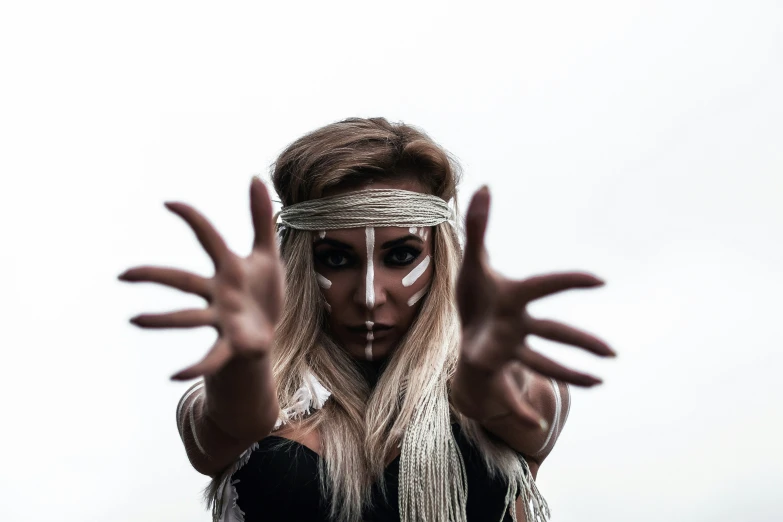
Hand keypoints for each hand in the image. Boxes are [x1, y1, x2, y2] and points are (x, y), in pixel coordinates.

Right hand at [119, 178, 283, 380]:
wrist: (269, 329)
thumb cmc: (262, 290)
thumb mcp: (267, 254)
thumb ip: (261, 218)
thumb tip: (254, 177)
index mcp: (229, 268)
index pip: (209, 238)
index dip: (193, 220)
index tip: (169, 203)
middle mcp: (218, 292)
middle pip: (183, 281)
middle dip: (154, 275)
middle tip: (122, 274)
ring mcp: (222, 318)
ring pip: (188, 318)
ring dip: (162, 320)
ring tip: (133, 320)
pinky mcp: (232, 343)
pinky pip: (212, 356)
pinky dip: (196, 366)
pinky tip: (175, 377)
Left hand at [454, 186, 614, 423]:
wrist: (469, 323)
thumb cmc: (477, 291)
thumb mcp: (472, 260)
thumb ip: (478, 225)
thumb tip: (484, 185)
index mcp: (514, 297)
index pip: (543, 286)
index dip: (569, 280)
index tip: (601, 279)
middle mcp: (518, 325)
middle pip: (554, 332)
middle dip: (581, 341)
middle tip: (612, 352)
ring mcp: (511, 348)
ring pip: (543, 363)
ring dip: (569, 375)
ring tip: (600, 384)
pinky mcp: (497, 368)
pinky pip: (510, 389)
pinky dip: (519, 406)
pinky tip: (529, 423)